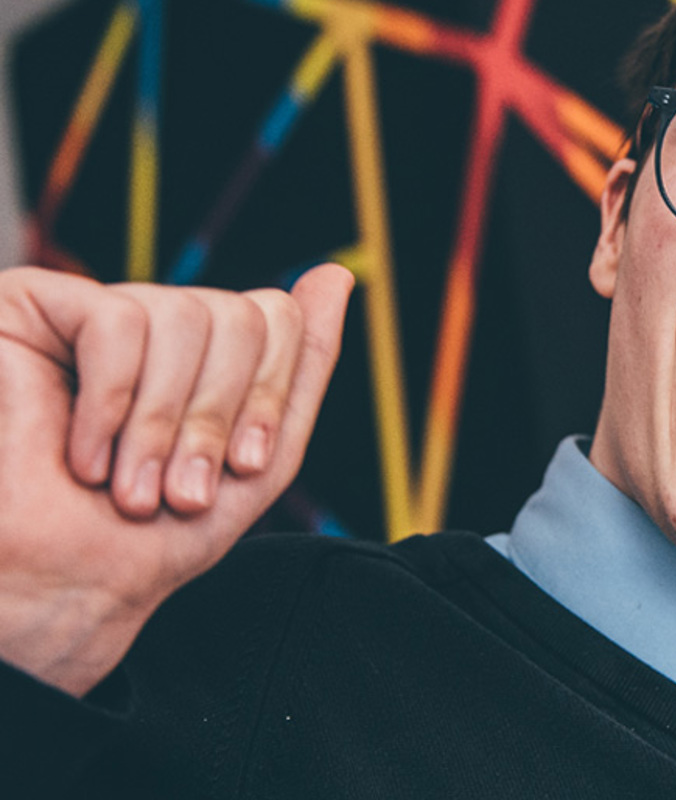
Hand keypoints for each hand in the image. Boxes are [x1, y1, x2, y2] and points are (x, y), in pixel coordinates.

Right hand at [0, 265, 351, 695]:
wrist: (60, 584)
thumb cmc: (153, 535)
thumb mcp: (259, 457)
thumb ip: (302, 367)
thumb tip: (335, 275)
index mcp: (204, 355)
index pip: (275, 316)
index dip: (268, 394)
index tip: (244, 466)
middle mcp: (152, 321)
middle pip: (236, 314)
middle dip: (217, 417)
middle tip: (183, 490)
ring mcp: (90, 310)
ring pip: (181, 316)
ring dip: (163, 423)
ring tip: (134, 488)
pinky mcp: (31, 305)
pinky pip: (113, 320)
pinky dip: (111, 402)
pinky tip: (87, 458)